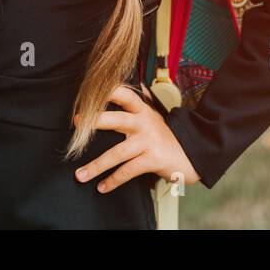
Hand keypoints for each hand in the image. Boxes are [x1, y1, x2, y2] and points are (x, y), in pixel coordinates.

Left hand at [73, 83, 200, 193]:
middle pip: (116, 119)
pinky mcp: (152, 160)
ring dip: (96, 165)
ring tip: (80, 174)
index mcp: (142, 110)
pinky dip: (113, 180)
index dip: (108, 91)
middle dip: (95, 121)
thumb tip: (135, 83)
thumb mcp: (153, 115)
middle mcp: (144, 122)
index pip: (124, 94)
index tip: (89, 92)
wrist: (192, 153)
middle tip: (76, 123)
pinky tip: (102, 186)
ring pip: (117, 153)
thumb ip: (141, 101)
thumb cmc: (166, 135)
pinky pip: (127, 171)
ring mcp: (148, 141)